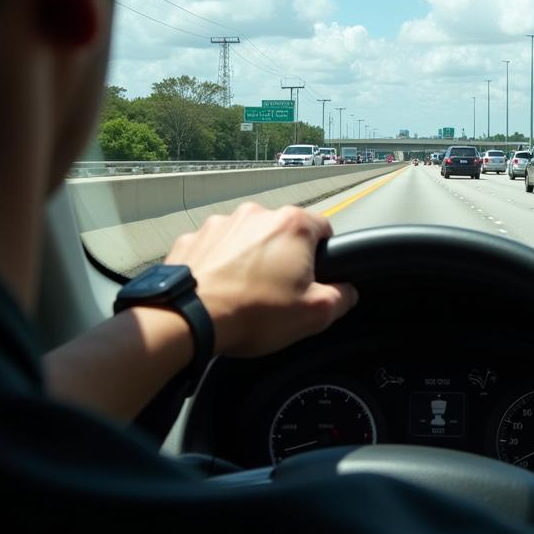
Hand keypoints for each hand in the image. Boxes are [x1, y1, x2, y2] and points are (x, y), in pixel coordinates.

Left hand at [164, 203, 356, 356]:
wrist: (187, 319)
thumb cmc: (252, 313)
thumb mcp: (314, 314)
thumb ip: (342, 297)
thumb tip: (347, 290)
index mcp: (292, 225)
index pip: (325, 228)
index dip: (324, 256)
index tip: (314, 278)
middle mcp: (256, 214)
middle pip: (283, 233)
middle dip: (284, 258)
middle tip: (279, 293)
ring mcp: (221, 223)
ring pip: (247, 239)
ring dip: (250, 259)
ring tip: (245, 294)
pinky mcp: (193, 237)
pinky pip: (216, 249)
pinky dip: (220, 265)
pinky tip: (219, 291)